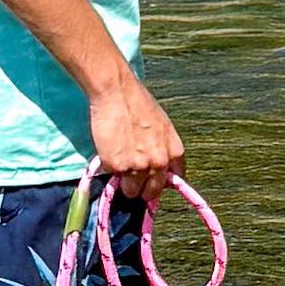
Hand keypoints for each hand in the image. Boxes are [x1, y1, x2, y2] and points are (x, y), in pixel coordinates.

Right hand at [88, 65, 183, 198]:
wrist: (117, 94)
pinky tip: (111, 154)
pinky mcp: (117, 167)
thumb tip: (161, 168)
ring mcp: (138, 167)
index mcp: (174, 152)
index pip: (174, 180)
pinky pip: (114, 178)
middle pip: (152, 191)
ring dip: (126, 183)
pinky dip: (111, 171)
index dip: (161, 181)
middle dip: (144, 188)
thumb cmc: (138, 104)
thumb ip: (165, 149)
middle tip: (134, 179)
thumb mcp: (163, 126)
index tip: (153, 180)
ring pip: (132, 191)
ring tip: (120, 166)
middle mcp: (159, 163)